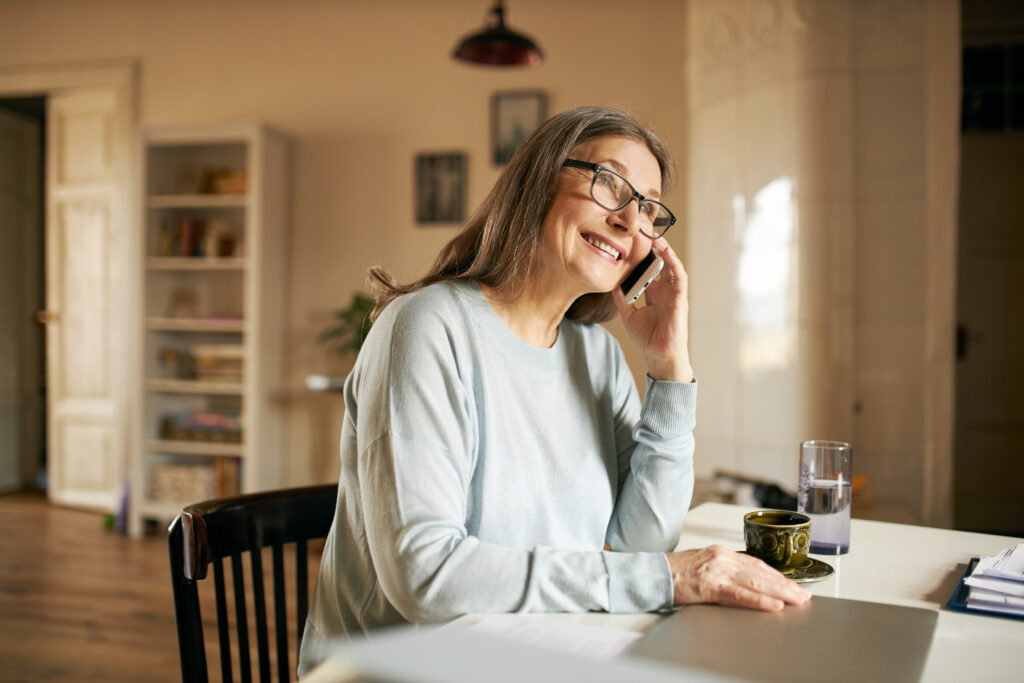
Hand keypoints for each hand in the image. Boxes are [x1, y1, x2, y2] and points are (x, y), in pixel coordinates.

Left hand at [612, 238, 692, 381]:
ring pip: (671, 266)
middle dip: (654, 248)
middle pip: (660, 264)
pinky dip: (673, 263)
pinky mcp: (680, 299)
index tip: (632, 242)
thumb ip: (622, 299)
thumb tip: (612, 284)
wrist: (658, 356)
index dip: (643, 256)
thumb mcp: (628, 315)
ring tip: (655, 236)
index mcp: (653, 294)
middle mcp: (664, 291)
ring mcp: (673, 294)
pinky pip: (679, 277)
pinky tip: (666, 252)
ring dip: (665, 251)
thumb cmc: (647, 338)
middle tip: (643, 232)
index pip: (649, 270)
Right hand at [667, 545, 811, 610]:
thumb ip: (723, 572)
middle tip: (803, 595)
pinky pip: (739, 594)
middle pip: (761, 572)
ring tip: (796, 600)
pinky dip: (758, 600)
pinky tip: (773, 605)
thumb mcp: (702, 566)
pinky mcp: (709, 585)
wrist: (650, 574)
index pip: (756, 564)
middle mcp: (722, 558)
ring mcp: (716, 570)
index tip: (792, 585)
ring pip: (755, 582)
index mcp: (720, 553)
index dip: (777, 576)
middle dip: (785, 584)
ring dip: (779, 592)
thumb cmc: (673, 573)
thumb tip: (745, 584)